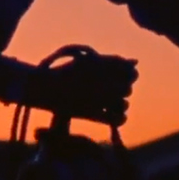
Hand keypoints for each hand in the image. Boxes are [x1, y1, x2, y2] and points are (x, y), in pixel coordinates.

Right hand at [23, 54, 137, 125]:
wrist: (42, 87)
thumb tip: (135, 61)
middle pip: (127, 87)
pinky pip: (117, 119)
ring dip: (120, 103)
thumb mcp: (87, 61)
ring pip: (124, 103)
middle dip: (121, 89)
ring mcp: (97, 97)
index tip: (121, 76)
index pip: (128, 69)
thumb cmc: (63, 72)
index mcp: (100, 64)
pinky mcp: (92, 113)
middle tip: (108, 91)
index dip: (127, 73)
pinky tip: (112, 115)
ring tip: (108, 103)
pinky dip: (118, 118)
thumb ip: (112, 60)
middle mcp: (100, 79)